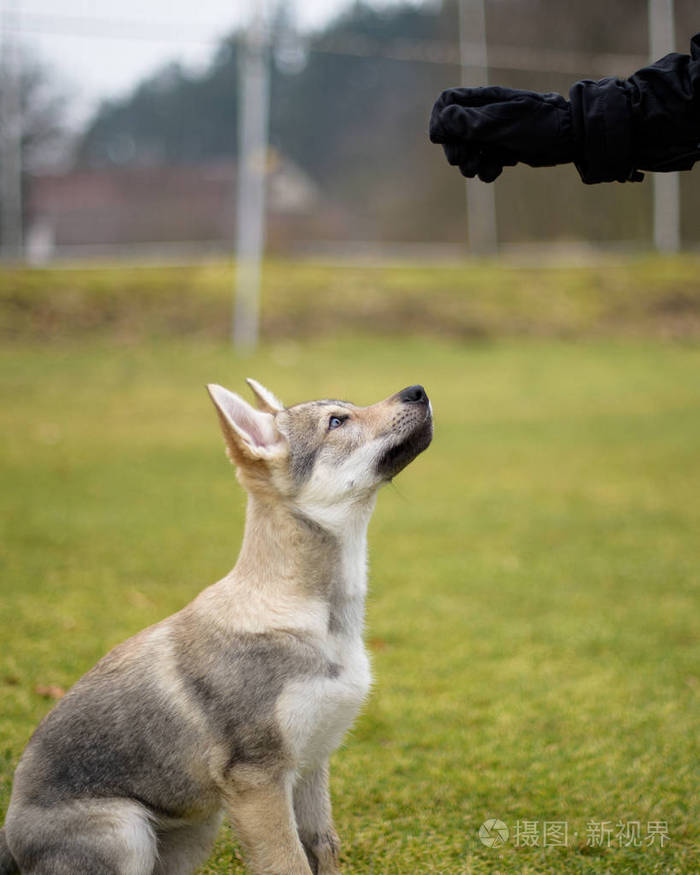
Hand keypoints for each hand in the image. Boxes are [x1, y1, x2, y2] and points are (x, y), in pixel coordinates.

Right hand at [429, 85, 574, 181]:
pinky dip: (489, 169)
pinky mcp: (502, 150)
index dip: (439, 121)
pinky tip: (505, 165)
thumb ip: (471, 122)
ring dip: (472, 164)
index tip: (441, 138)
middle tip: (462, 160)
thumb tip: (443, 119)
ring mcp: (493, 134)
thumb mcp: (502, 123)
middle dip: (455, 150)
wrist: (570, 137)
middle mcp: (484, 115)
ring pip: (467, 153)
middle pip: (452, 133)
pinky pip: (484, 164)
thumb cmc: (538, 124)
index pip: (446, 103)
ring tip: (486, 164)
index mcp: (482, 99)